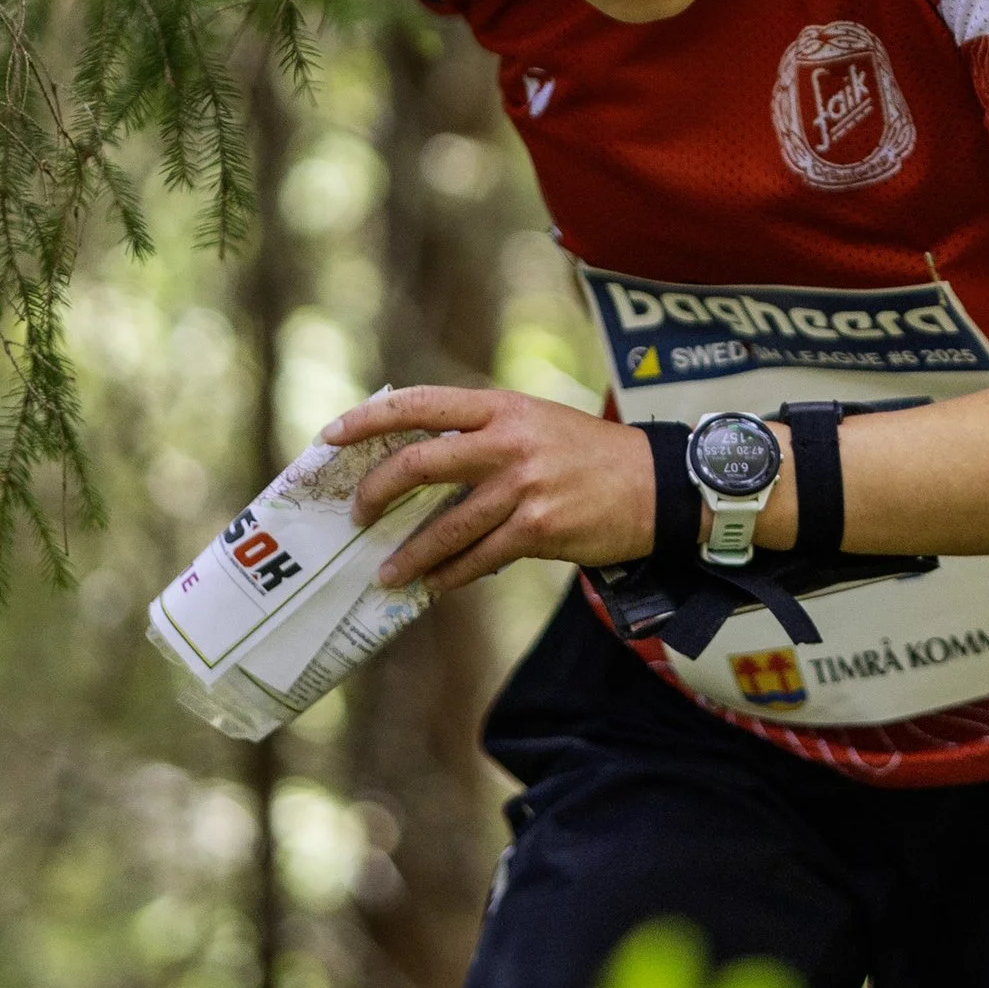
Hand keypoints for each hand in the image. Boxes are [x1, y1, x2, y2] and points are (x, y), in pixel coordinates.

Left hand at [323, 386, 653, 592]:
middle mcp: (508, 441)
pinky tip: (434, 584)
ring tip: (386, 572)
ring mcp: (524, 485)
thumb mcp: (536, 422)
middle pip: (419, 463)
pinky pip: (479, 557)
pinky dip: (450, 574)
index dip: (369, 419)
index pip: (420, 404)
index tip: (331, 436)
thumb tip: (420, 460)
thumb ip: (484, 433)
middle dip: (376, 493)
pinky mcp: (539, 527)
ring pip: (445, 525)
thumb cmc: (590, 455)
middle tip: (357, 516)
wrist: (657, 485)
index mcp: (502, 407)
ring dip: (408, 554)